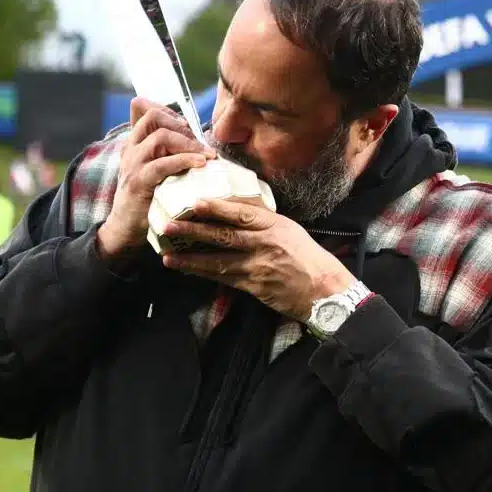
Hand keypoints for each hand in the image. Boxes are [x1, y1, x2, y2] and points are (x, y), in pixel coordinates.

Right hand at [96, 98, 216, 259]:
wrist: (125, 229)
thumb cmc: (146, 199)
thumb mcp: (155, 170)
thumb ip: (167, 153)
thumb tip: (193, 136)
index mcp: (134, 143)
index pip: (147, 110)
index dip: (171, 111)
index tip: (189, 126)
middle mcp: (131, 149)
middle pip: (154, 117)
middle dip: (181, 125)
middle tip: (199, 142)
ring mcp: (133, 164)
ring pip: (160, 136)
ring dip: (188, 143)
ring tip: (206, 154)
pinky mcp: (139, 182)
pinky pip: (162, 164)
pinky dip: (184, 160)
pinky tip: (200, 164)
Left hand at [160, 199, 355, 322]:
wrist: (324, 289)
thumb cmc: (308, 257)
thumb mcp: (290, 230)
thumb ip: (264, 223)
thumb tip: (234, 212)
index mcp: (275, 225)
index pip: (241, 213)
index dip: (217, 208)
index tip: (195, 202)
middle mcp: (265, 244)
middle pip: (223, 235)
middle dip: (193, 231)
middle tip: (168, 225)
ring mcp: (258, 267)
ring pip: (218, 260)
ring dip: (190, 258)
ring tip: (167, 255)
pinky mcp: (254, 287)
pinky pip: (224, 279)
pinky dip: (204, 274)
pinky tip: (188, 271)